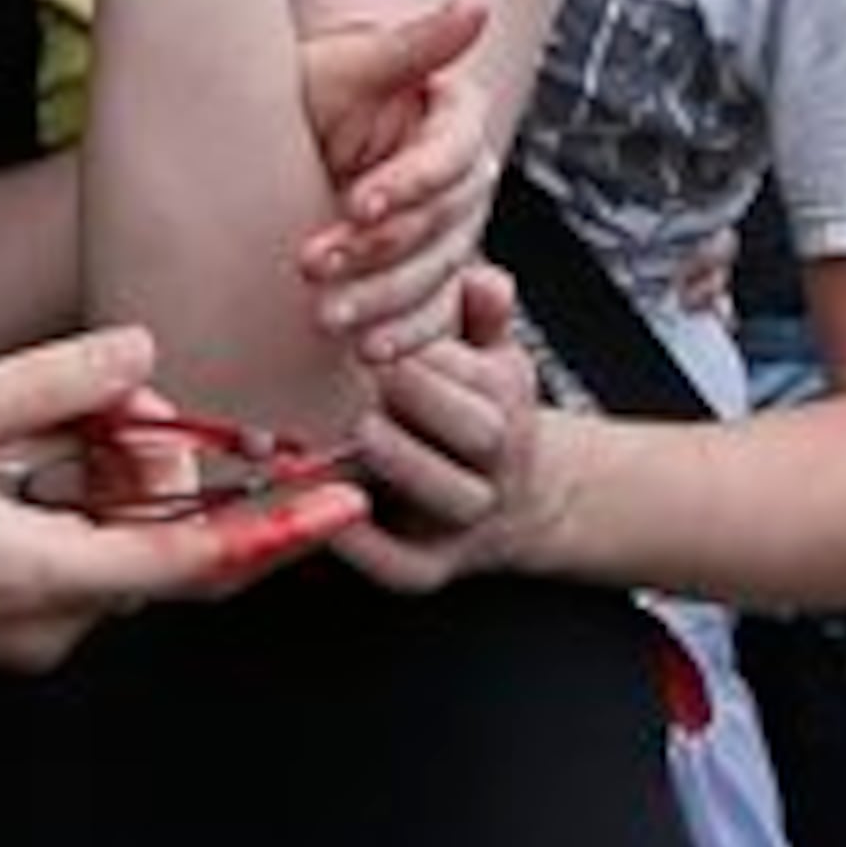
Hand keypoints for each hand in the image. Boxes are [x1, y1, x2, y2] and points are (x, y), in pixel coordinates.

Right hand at [0, 327, 363, 688]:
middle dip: (157, 456)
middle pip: (159, 534)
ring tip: (34, 417)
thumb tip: (145, 352)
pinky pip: (80, 552)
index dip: (279, 530)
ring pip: (118, 539)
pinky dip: (75, 497)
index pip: (195, 563)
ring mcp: (30, 631)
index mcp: (42, 576)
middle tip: (99, 390)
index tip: (348, 501)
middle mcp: (52, 621)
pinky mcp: (8, 623)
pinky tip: (17, 455)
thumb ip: (48, 385)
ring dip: (105, 471)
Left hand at [291, 0, 503, 363]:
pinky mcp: (430, 280)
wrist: (264, 151)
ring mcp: (450, 233)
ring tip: (327, 317)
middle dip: (379, 250)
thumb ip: (413, 44)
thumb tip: (475, 5)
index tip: (358, 203)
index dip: (410, 182)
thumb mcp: (344, 64)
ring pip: (437, 275)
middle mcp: (462, 176)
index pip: (453, 154)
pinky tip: (369, 353)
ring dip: (383, 301)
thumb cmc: (304, 94)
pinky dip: (407, 336)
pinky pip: (434, 316)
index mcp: (452, 117)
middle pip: (445, 223)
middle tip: (314, 264)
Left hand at [330, 266, 545, 594]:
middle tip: (372, 374)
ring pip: (452, 498)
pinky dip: (369, 549)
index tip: (378, 330)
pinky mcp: (430, 568)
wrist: (513, 500)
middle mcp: (496, 464)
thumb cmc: (477, 407)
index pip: (481, 374)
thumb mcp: (489, 355)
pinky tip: (332, 516)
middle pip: (480, 433)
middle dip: (428, 400)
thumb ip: (482, 316)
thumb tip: (483, 278)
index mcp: (506, 401)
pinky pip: (405, 567)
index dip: (433, 354)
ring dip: (406, 465)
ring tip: (360, 434)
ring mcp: (467, 519)